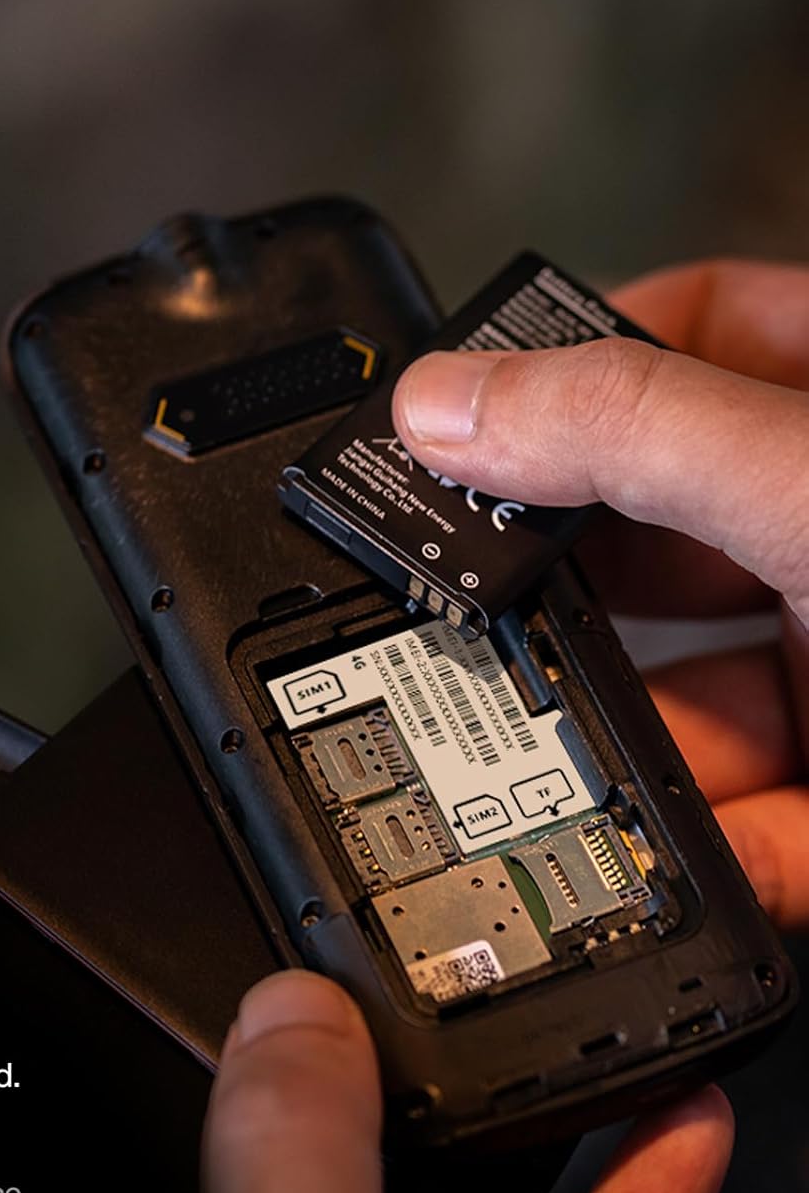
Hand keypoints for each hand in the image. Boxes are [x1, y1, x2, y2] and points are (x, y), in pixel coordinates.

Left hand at [205, 971, 733, 1192]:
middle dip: (434, 1064)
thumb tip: (288, 1010)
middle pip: (366, 1171)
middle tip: (493, 970)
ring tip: (602, 1032)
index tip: (364, 949)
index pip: (249, 1139)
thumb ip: (295, 1171)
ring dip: (546, 1128)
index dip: (297, 1036)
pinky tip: (673, 1151)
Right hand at [390, 259, 808, 926]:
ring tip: (518, 752)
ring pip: (688, 695)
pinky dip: (688, 854)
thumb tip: (446, 405)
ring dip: (607, 741)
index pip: (690, 335)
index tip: (449, 412)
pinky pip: (748, 829)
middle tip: (446, 597)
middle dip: (551, 582)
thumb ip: (635, 435)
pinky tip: (632, 857)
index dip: (562, 360)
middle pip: (653, 531)